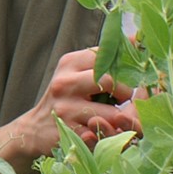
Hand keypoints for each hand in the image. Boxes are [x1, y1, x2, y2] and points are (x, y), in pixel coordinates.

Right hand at [0, 48, 141, 173]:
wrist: (33, 129)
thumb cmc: (64, 98)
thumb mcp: (76, 72)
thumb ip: (103, 58)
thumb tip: (138, 38)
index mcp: (70, 63)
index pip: (108, 54)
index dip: (128, 65)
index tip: (136, 74)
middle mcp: (65, 83)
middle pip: (112, 81)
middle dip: (127, 93)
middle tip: (125, 100)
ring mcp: (66, 108)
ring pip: (113, 114)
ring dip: (122, 119)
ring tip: (118, 118)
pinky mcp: (69, 132)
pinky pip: (104, 135)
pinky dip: (110, 135)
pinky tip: (106, 132)